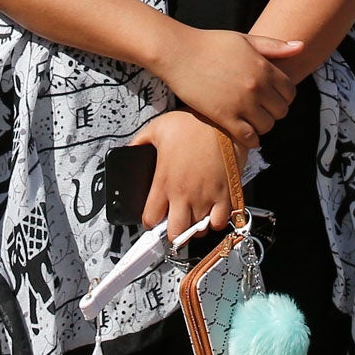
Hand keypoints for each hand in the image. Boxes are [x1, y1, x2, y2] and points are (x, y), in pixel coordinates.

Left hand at [131, 113, 236, 239]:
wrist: (222, 121)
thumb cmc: (191, 123)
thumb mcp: (157, 128)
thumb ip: (139, 142)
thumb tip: (128, 149)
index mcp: (164, 181)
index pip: (150, 219)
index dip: (151, 221)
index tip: (155, 216)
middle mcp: (183, 194)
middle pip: (175, 234)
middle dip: (173, 232)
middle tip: (175, 221)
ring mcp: (205, 196)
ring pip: (198, 231)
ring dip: (194, 227)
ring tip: (194, 215)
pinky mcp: (225, 194)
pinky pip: (220, 222)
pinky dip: (216, 222)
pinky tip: (212, 212)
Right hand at [153, 28, 300, 148]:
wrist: (179, 53)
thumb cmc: (211, 44)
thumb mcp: (245, 40)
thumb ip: (274, 46)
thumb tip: (302, 46)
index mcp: (263, 67)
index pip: (290, 92)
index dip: (284, 97)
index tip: (273, 97)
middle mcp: (256, 87)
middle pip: (281, 111)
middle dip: (274, 112)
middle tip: (262, 110)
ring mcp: (241, 103)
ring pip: (267, 126)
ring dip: (262, 126)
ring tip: (252, 120)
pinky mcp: (224, 117)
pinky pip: (248, 137)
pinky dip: (251, 139)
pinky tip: (245, 134)